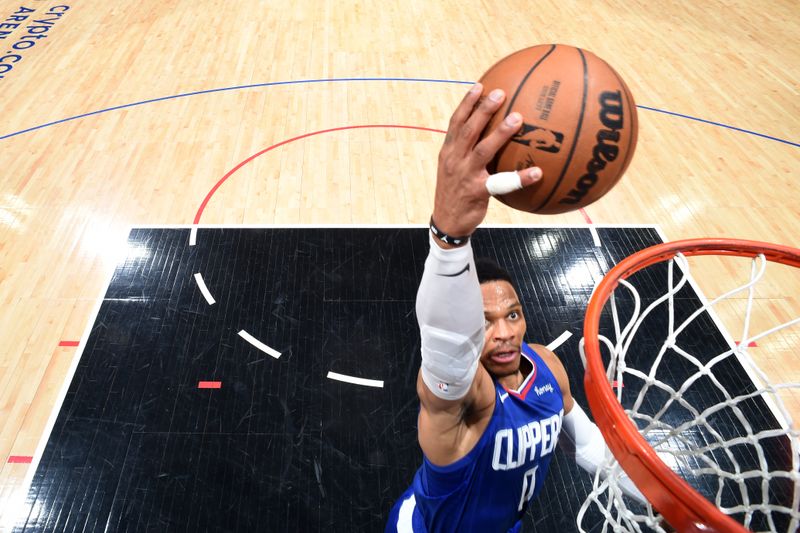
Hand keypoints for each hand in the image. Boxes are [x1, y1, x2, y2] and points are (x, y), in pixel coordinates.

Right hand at [432, 83, 541, 240]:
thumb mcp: (454, 169)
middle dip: (482, 109)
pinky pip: (501, 183)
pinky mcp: (477, 191)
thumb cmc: (456, 192)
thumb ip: (466, 151)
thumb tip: (490, 134)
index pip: (456, 122)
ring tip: (518, 118)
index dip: (466, 103)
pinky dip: (520, 177)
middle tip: (500, 92)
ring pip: (483, 150)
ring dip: (500, 133)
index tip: (480, 85)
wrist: (447, 222)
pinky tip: (536, 172)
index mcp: (449, 152)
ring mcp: (465, 175)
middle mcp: (454, 160)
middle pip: (468, 129)